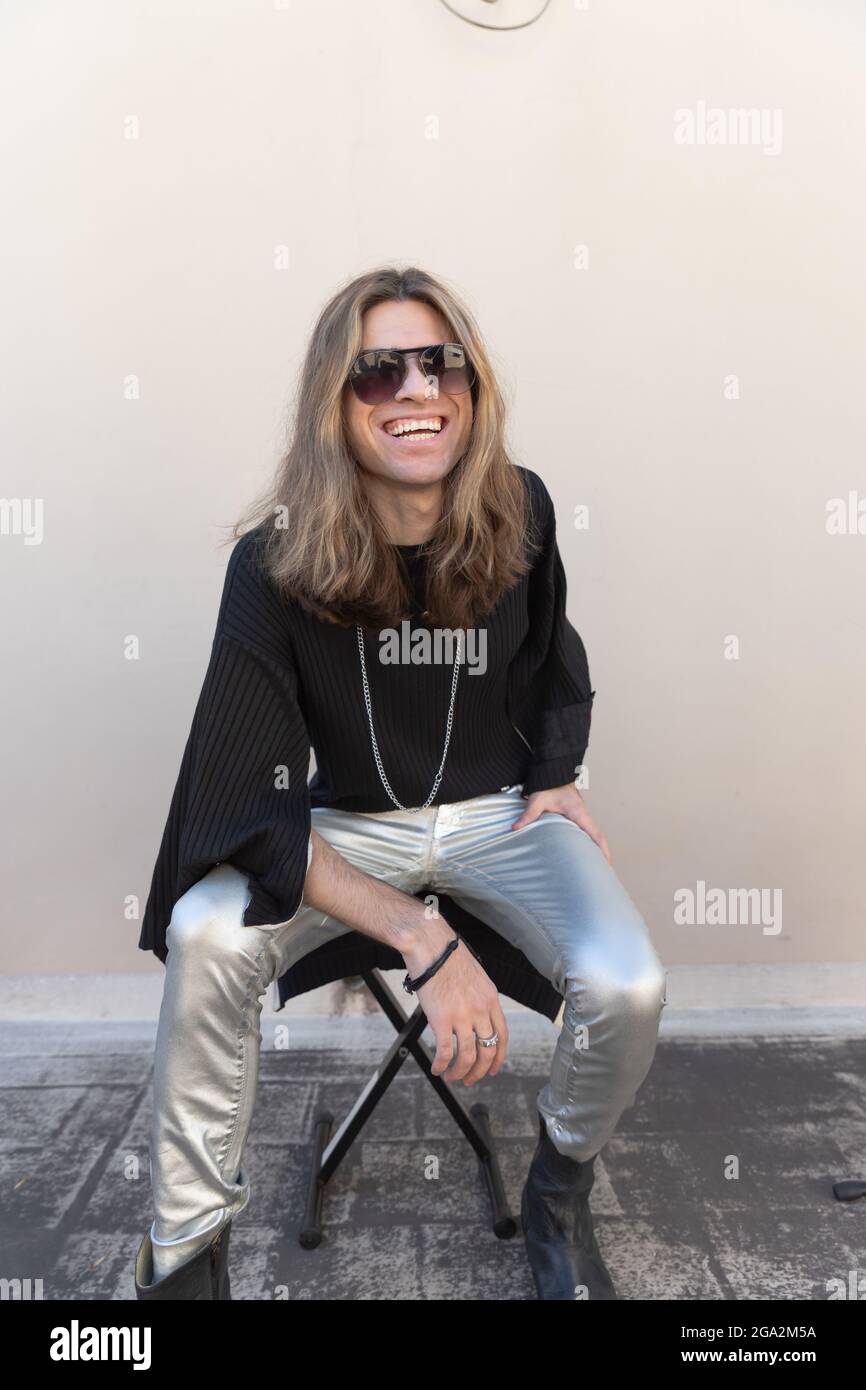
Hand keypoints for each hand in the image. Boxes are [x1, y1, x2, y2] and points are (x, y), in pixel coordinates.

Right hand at [403, 924, 508, 1086]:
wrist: (431, 946)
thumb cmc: (447, 957)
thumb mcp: (476, 977)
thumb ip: (479, 998)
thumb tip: (474, 1016)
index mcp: (491, 999)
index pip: (502, 1036)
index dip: (498, 1057)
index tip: (493, 1070)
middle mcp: (481, 1010)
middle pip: (488, 1051)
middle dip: (480, 1071)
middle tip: (470, 1080)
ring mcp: (463, 1015)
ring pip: (468, 1056)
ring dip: (460, 1072)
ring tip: (451, 1077)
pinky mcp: (442, 1019)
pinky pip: (446, 1051)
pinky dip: (442, 1065)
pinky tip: (437, 1069)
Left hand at [510, 782, 612, 863]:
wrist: (553, 771)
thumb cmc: (549, 784)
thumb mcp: (538, 799)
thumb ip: (529, 814)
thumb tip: (516, 827)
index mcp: (579, 813)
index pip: (596, 834)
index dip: (603, 849)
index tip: (607, 863)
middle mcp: (584, 815)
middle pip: (598, 838)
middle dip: (602, 854)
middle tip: (603, 872)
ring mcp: (582, 815)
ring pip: (594, 834)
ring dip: (597, 848)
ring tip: (596, 866)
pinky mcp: (577, 815)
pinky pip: (587, 831)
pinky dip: (590, 841)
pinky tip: (585, 851)